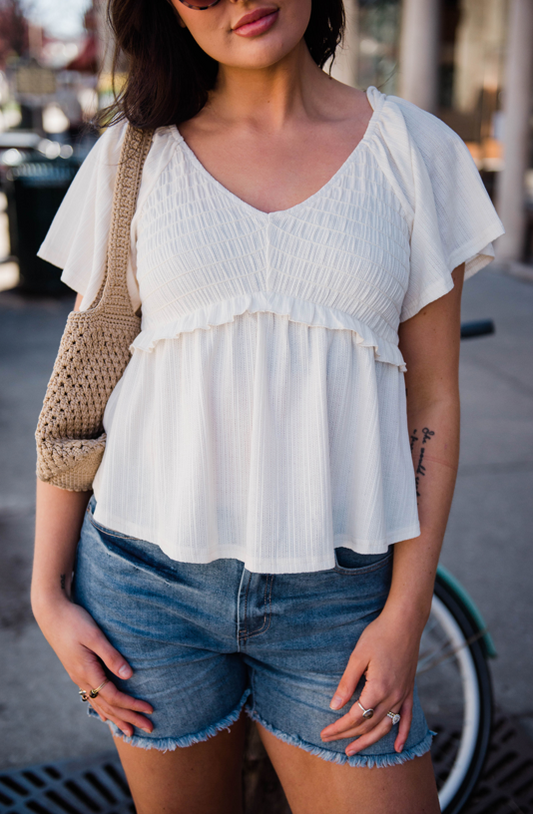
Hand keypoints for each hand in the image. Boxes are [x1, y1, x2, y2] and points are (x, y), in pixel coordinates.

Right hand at [33, 594, 153, 737]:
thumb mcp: (94, 636)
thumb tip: (129, 676)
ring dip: (117, 718)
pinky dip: (104, 709)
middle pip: (108, 706)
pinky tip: (108, 715)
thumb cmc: (75, 621)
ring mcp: (78, 677)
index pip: (114, 696)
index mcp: (87, 672)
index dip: (132, 705)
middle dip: (129, 718)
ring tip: (129, 731)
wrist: (52, 613)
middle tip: (149, 728)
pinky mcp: (78, 671)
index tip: (150, 709)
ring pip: (100, 705)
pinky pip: (93, 697)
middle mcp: (81, 679)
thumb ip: (111, 655)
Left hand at [320, 611, 420, 754]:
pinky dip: (402, 734)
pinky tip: (398, 748)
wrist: (404, 622)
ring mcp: (402, 695)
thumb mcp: (357, 657)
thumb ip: (346, 683)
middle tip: (330, 741)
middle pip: (368, 725)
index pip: (354, 717)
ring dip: (370, 741)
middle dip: (347, 736)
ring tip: (354, 751)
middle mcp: (392, 697)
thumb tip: (334, 706)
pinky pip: (406, 718)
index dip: (338, 727)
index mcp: (378, 689)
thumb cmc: (378, 635)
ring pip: (385, 727)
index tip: (324, 733)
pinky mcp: (409, 690)